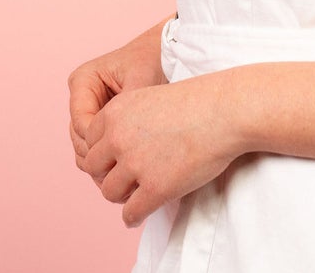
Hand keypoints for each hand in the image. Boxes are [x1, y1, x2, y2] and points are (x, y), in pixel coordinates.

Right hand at [68, 24, 168, 189]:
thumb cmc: (156, 61)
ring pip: (87, 151)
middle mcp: (81, 98)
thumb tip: (117, 151)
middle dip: (101, 161)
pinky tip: (132, 173)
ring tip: (129, 179)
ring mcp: (89, 112)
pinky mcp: (102, 124)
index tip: (124, 159)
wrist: (170, 51)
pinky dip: (112, 162)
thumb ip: (126, 116)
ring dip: (105, 166)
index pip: (81, 125)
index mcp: (82, 81)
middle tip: (126, 179)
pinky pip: (100, 150)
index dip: (100, 146)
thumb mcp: (140, 86)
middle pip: (80, 142)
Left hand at [78, 77, 239, 227]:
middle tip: (125, 177)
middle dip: (108, 173)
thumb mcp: (150, 98)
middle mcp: (118, 138)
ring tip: (136, 193)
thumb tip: (118, 149)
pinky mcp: (155, 188)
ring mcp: (136, 164)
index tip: (117, 158)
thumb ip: (128, 120)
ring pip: (109, 192)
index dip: (104, 151)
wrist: (224, 110)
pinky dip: (133, 216)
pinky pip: (130, 213)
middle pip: (94, 167)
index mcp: (115, 112)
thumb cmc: (196, 101)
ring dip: (121, 195)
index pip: (90, 141)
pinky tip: (141, 213)